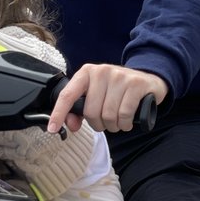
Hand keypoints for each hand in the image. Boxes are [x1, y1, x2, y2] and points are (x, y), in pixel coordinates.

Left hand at [48, 65, 168, 134]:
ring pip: (108, 115)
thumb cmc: (116, 91)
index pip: (68, 94)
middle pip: (91, 112)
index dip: (59, 113)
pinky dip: (125, 124)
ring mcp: (119, 76)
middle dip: (98, 124)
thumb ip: (80, 110)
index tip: (52, 128)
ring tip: (118, 120)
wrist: (147, 79)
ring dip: (113, 126)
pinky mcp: (135, 84)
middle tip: (106, 122)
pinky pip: (124, 114)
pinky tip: (128, 121)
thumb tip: (71, 125)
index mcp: (86, 73)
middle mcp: (101, 71)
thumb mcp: (96, 95)